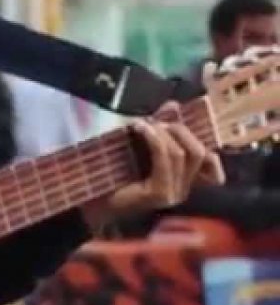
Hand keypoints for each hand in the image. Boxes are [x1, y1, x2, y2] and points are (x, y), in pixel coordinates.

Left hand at [80, 104, 225, 228]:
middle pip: (200, 152)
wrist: (90, 199)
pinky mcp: (159, 193)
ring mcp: (173, 194)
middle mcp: (183, 190)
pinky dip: (154, 139)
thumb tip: (174, 105)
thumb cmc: (113, 174)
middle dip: (180, 130)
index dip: (203, 141)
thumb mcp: (140, 147)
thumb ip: (159, 129)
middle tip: (155, 122)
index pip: (213, 167)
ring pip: (182, 154)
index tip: (175, 123)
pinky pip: (165, 160)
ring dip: (162, 132)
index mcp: (183, 182)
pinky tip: (139, 128)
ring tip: (143, 124)